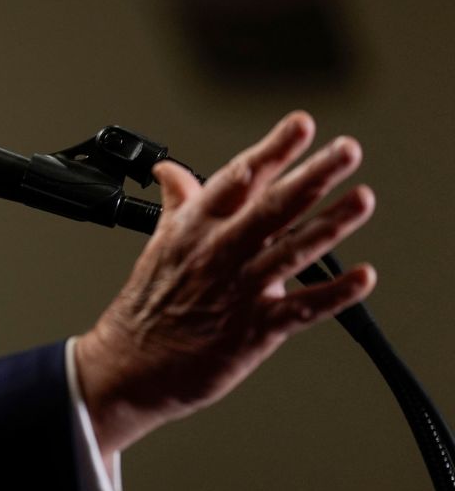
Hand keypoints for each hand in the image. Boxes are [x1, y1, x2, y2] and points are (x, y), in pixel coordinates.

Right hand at [74, 111, 376, 458]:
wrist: (128, 365)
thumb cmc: (145, 307)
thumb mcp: (157, 244)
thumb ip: (177, 203)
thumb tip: (170, 171)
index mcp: (194, 228)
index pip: (238, 178)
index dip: (273, 150)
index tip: (301, 125)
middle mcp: (217, 253)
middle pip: (272, 207)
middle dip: (313, 176)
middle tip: (346, 151)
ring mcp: (236, 290)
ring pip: (291, 251)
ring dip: (330, 225)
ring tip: (362, 200)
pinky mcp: (251, 330)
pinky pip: (300, 309)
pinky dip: (334, 294)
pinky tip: (362, 277)